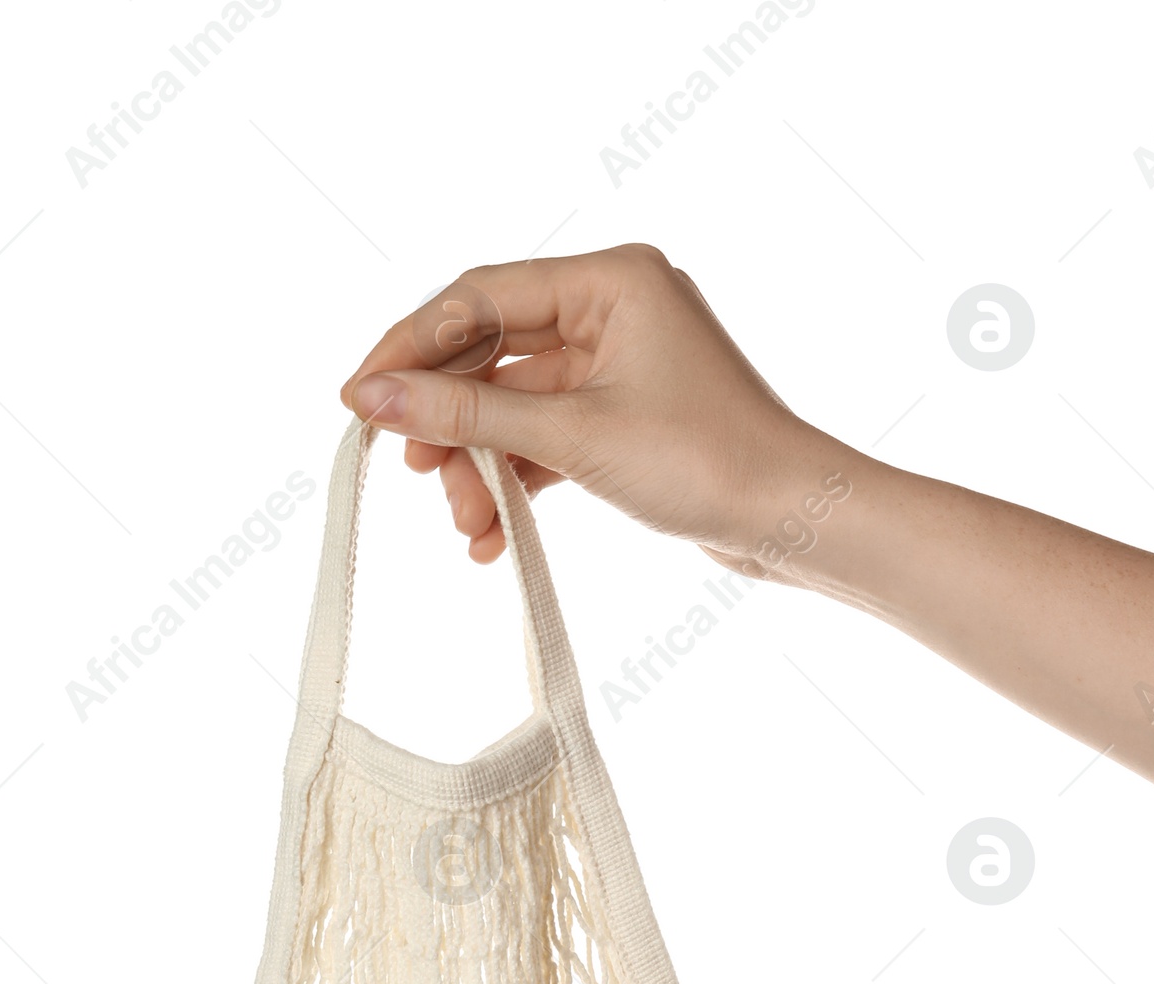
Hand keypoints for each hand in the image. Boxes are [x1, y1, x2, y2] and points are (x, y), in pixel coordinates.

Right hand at [339, 243, 841, 574]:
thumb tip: (374, 399)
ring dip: (483, 465)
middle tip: (412, 473)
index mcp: (611, 278)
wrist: (795, 522)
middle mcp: (615, 306)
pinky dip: (519, 480)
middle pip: (493, 352)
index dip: (411, 349)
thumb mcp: (573, 437)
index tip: (359, 401)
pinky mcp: (627, 417)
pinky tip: (494, 534)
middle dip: (450, 422)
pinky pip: (549, 437)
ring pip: (517, 404)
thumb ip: (468, 417)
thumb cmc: (707, 463)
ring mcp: (622, 363)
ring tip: (467, 526)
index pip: (479, 297)